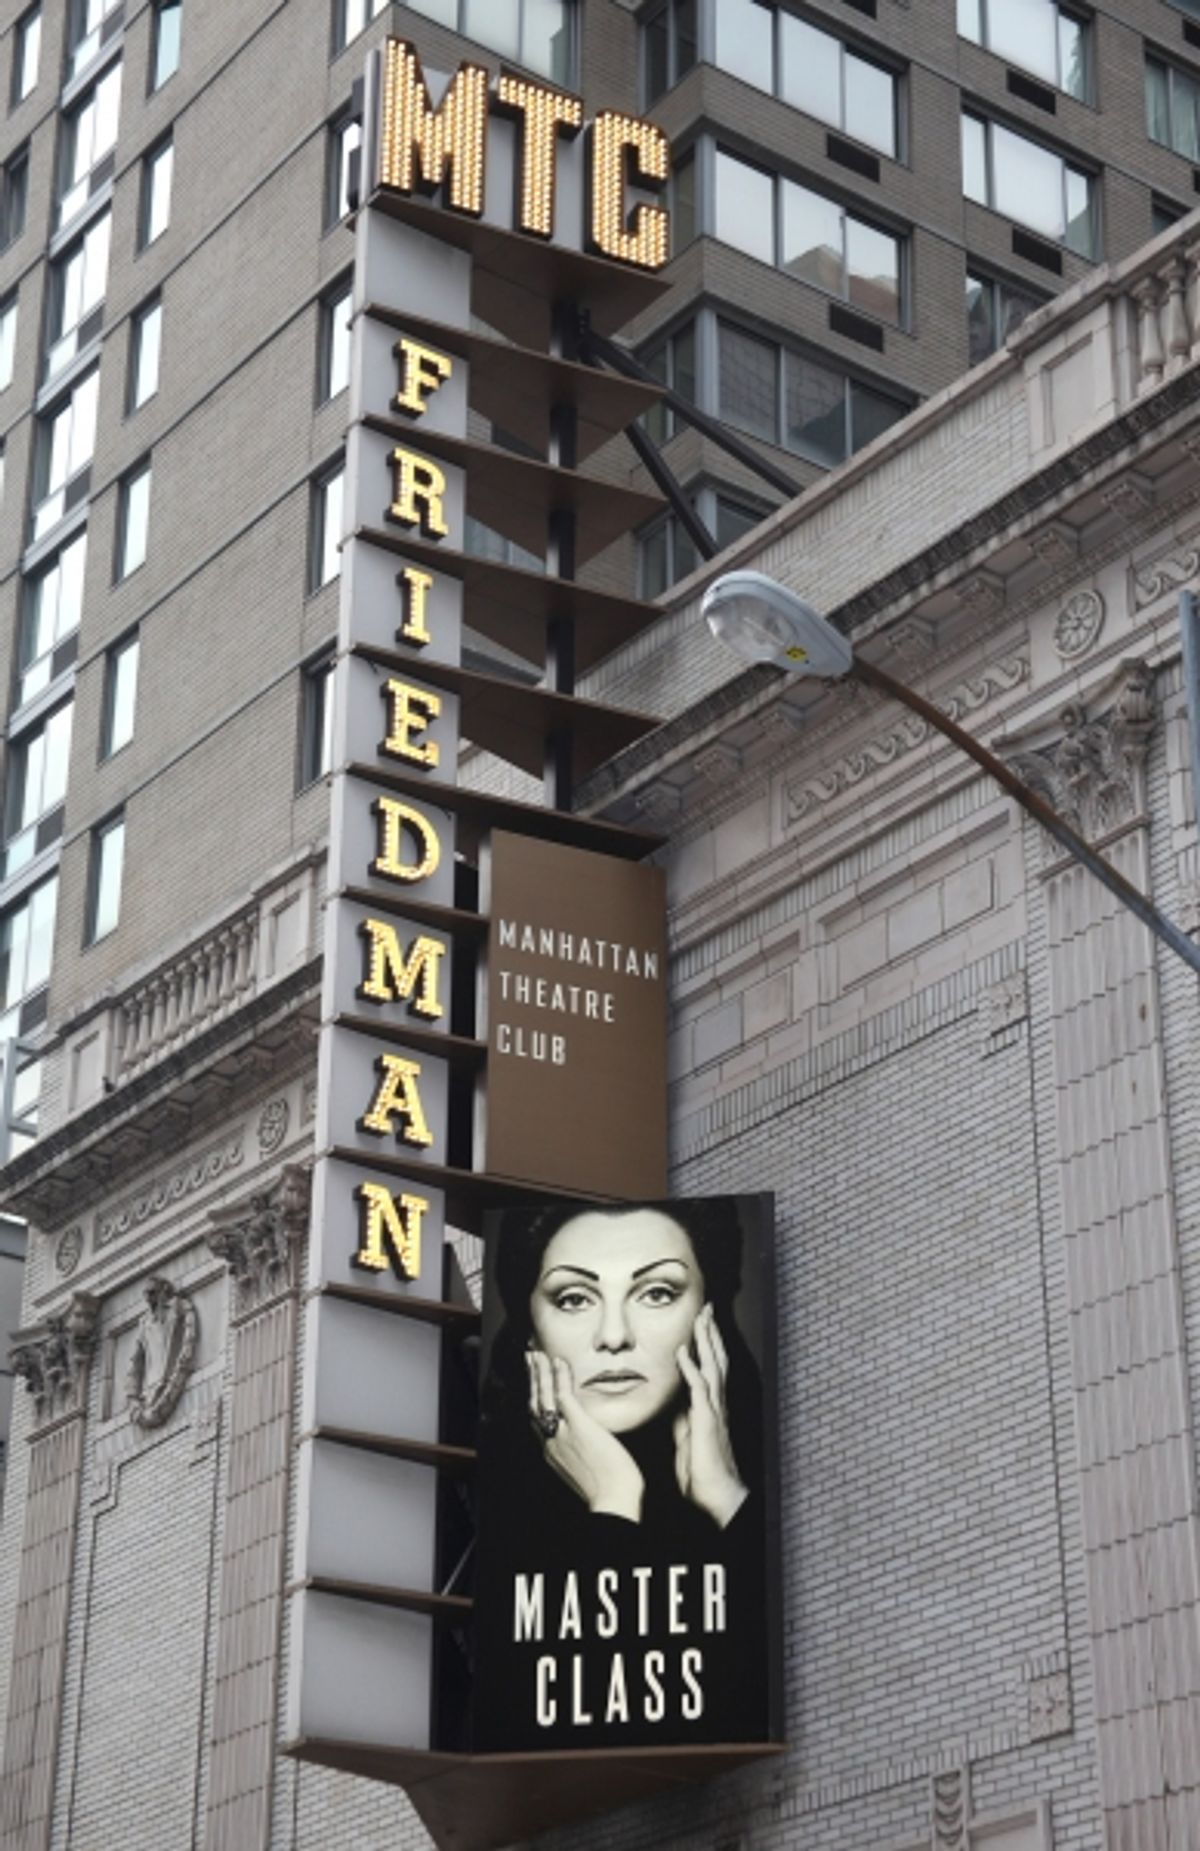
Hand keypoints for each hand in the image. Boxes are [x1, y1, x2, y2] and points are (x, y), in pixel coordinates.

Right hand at [526, 1350, 643, 1522]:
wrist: (614, 1500)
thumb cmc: (611, 1490)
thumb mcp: (587, 1470)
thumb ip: (582, 1454)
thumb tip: (592, 1444)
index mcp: (553, 1453)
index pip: (540, 1420)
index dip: (536, 1399)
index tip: (536, 1384)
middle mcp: (551, 1442)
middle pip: (535, 1405)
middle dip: (532, 1381)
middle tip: (530, 1359)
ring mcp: (562, 1434)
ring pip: (543, 1397)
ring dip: (540, 1373)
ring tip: (537, 1354)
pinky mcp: (578, 1426)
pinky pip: (563, 1396)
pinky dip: (559, 1376)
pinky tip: (558, 1361)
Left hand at [673, 1304, 747, 1529]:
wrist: (716, 1497)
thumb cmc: (703, 1474)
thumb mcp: (688, 1442)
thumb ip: (684, 1423)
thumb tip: (676, 1408)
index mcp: (710, 1408)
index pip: (709, 1368)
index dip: (706, 1345)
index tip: (701, 1323)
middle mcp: (716, 1405)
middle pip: (716, 1360)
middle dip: (710, 1333)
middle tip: (706, 1308)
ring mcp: (713, 1412)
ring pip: (712, 1367)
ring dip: (706, 1341)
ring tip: (701, 1317)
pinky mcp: (707, 1422)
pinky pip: (699, 1390)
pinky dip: (690, 1369)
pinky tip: (682, 1352)